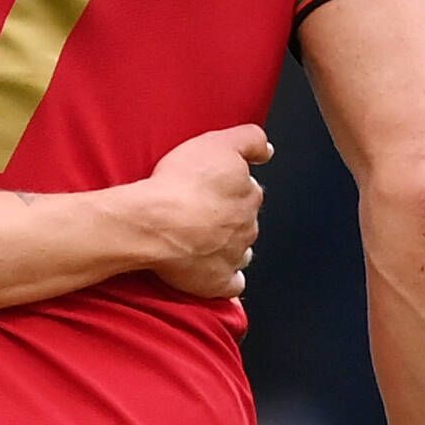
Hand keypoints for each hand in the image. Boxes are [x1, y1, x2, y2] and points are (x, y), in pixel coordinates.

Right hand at [135, 124, 270, 299]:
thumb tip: (268, 151)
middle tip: (204, 212)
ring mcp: (234, 256)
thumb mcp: (218, 142)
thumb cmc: (181, 183)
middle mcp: (247, 226)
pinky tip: (212, 272)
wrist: (155, 222)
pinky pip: (230, 283)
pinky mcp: (218, 281)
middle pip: (245, 221)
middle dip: (231, 218)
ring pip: (241, 251)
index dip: (233, 187)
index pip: (250, 190)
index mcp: (248, 195)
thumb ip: (251, 140)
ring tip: (204, 242)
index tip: (215, 187)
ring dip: (230, 247)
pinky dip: (225, 279)